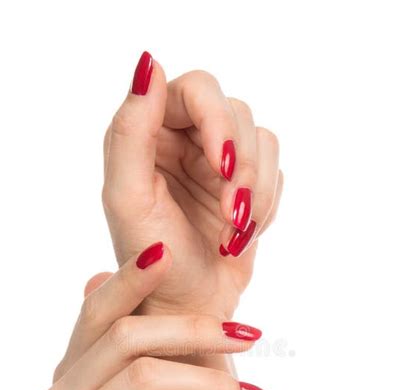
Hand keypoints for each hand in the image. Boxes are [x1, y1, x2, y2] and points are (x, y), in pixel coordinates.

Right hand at [38, 244, 268, 389]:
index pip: (97, 313)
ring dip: (214, 384)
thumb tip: (119, 268)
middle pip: (125, 339)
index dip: (132, 279)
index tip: (173, 254)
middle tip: (253, 337)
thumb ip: (141, 341)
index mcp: (71, 375)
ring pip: (146, 379)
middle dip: (196, 330)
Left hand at [102, 52, 282, 317]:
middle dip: (243, 166)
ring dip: (256, 192)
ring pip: (263, 140)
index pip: (195, 90)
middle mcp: (183, 139)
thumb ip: (130, 131)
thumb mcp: (129, 199)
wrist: (188, 309)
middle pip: (237, 111)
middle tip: (233, 211)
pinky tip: (240, 233)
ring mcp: (216, 162)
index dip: (218, 121)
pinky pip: (277, 172)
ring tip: (233, 231)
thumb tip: (148, 64)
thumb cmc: (153, 263)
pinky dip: (266, 205)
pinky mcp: (246, 185)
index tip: (225, 165)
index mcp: (148, 134)